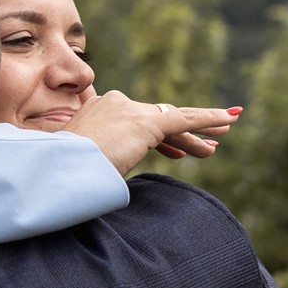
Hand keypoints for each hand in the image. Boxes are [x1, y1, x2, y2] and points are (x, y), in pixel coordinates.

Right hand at [61, 91, 236, 175]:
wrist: (59, 169)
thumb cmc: (61, 175)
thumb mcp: (75, 166)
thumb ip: (90, 164)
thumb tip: (93, 182)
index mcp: (98, 113)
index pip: (135, 124)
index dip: (159, 140)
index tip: (176, 153)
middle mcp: (115, 105)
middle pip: (157, 121)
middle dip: (183, 135)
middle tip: (205, 145)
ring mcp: (130, 112)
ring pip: (173, 122)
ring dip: (198, 135)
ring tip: (217, 145)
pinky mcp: (146, 122)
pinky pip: (184, 118)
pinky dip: (208, 118)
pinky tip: (229, 119)